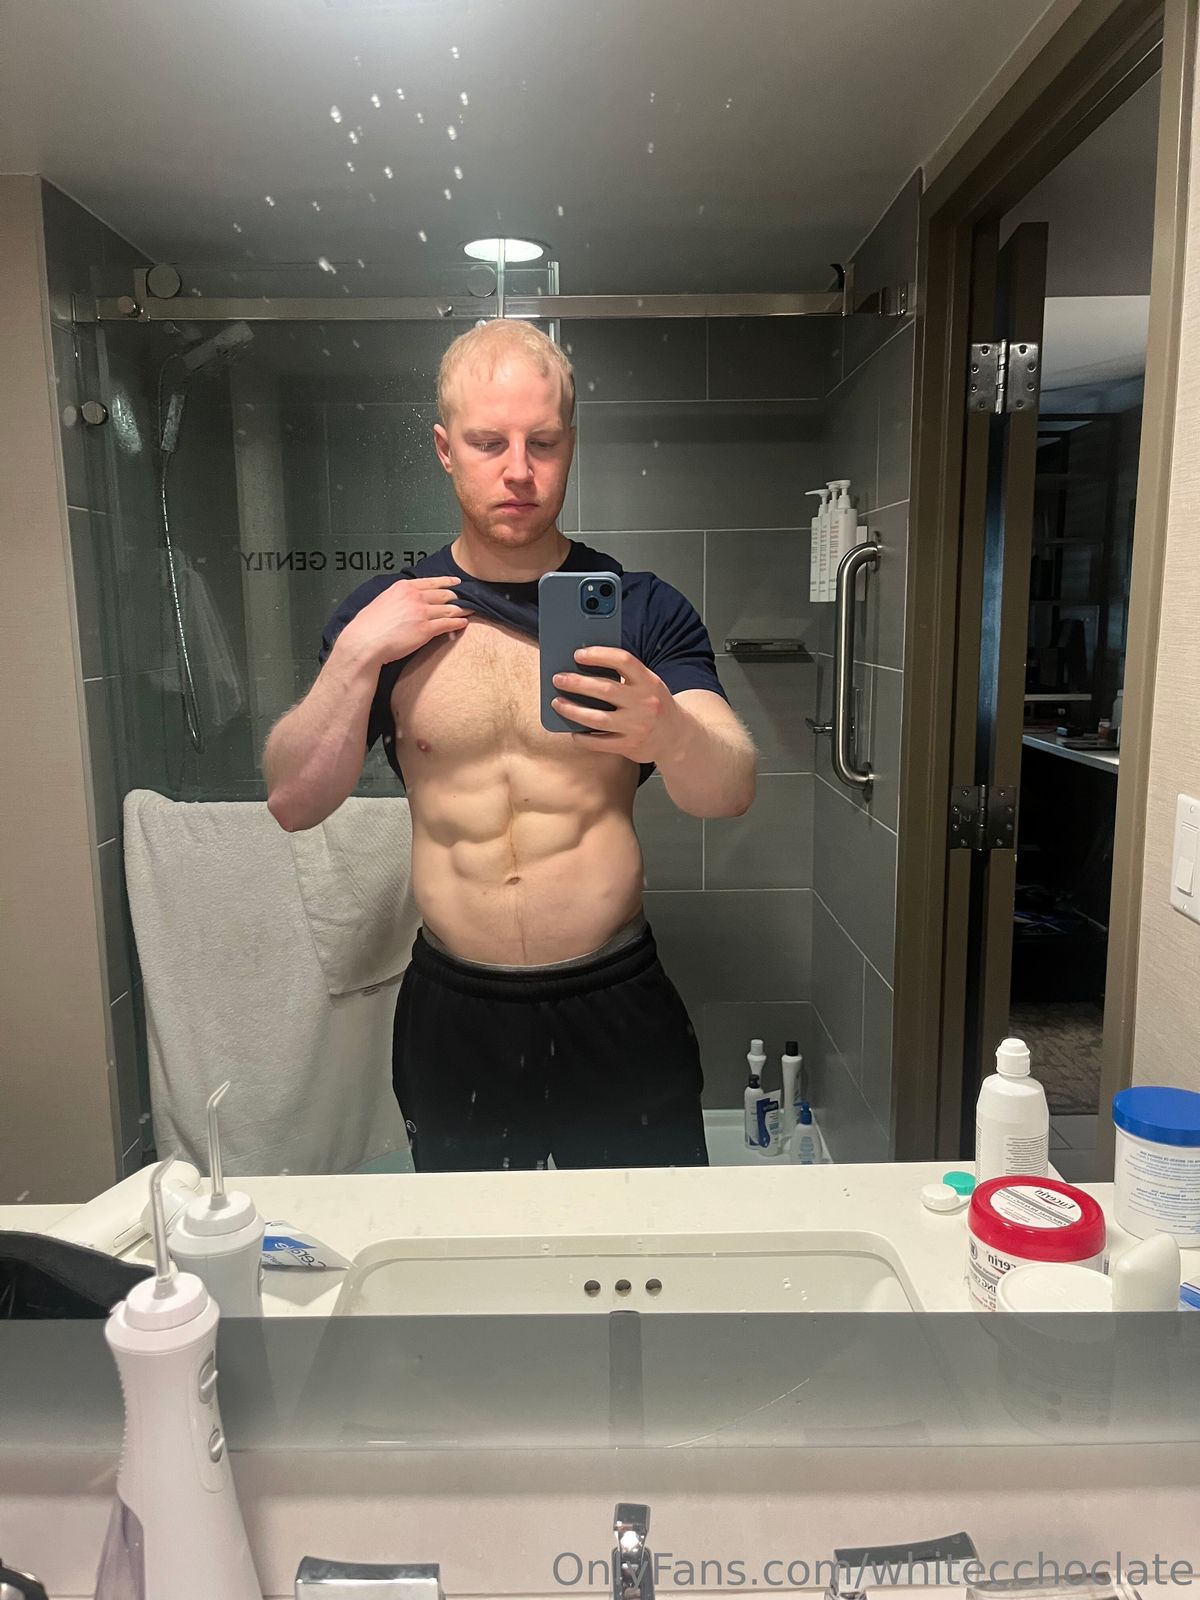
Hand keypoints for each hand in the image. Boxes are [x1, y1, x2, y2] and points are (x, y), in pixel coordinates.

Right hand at [335, 576, 469, 666]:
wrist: (365, 641)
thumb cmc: (369, 626)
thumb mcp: (382, 601)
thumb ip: (397, 598)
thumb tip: (403, 601)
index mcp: (403, 587)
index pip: (431, 582)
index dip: (447, 582)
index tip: (456, 581)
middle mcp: (415, 597)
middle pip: (443, 594)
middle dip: (457, 596)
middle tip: (466, 598)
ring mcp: (422, 612)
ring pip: (449, 609)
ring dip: (461, 610)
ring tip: (470, 610)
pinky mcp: (426, 629)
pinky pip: (448, 624)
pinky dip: (458, 623)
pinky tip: (464, 623)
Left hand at [551, 647, 684, 762]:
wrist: (677, 737)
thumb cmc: (655, 705)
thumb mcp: (649, 684)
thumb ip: (626, 676)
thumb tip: (586, 666)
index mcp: (649, 681)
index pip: (624, 661)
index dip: (599, 655)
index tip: (578, 654)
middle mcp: (645, 703)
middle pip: (605, 690)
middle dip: (577, 683)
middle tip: (558, 679)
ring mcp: (638, 726)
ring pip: (598, 719)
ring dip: (573, 710)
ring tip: (557, 703)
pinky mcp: (630, 746)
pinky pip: (600, 743)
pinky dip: (583, 737)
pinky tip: (573, 730)